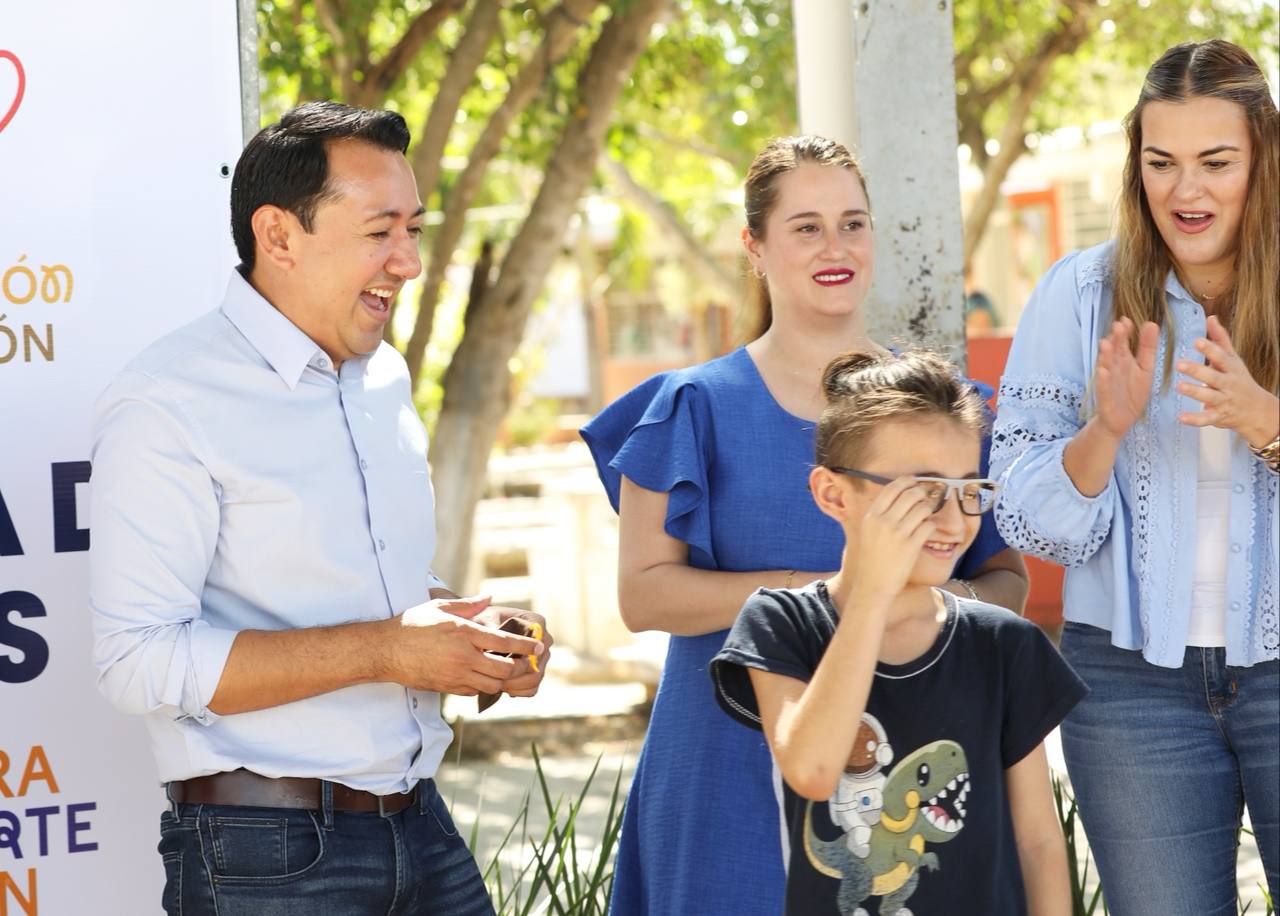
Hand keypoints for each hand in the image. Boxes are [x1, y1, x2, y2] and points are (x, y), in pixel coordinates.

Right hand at [383, 595, 546, 695]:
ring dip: (503, 680)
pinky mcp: (447, 688)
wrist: (386, 650)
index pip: (504, 641)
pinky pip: (475, 691)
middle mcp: (463, 655)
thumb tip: (489, 598)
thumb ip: (468, 605)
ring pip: (492, 684)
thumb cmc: (412, 625)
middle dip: (519, 667)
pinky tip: (486, 677)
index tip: (538, 646)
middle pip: (504, 668)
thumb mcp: (440, 608)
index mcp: (464, 632)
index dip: (525, 645)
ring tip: (509, 671)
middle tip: (526, 663)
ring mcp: (455, 674)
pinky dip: (485, 686)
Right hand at [846, 477, 937, 604]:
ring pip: (922, 508)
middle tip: (925, 497)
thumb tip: (898, 494)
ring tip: (926, 515)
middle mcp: (883, 522)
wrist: (873, 584)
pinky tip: (926, 530)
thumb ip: (879, 513)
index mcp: (871, 516)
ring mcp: (898, 534)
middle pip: (910, 494)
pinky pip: (928, 526)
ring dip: (928, 509)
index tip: (914, 481)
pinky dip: (930, 526)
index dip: (906, 481)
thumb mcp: (868, 531)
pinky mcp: (911, 546)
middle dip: (921, 493)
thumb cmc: (872, 558)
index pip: (892, 488)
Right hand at [1094, 318, 1158, 439]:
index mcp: (1124, 360)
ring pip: (1105, 366)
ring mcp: (1108, 382)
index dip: (1125, 332)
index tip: (1126, 320)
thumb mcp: (1145, 368)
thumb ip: (1147, 347)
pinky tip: (1103, 372)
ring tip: (1106, 344)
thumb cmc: (1133, 392)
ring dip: (1105, 356)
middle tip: (1118, 326)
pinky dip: (1102, 381)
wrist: (1122, 420)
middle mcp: (1113, 368)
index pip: (1123, 342)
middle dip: (1115, 339)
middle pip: (1114, 351)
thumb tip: (1151, 323)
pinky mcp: (1105, 397)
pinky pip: (1102, 388)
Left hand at [1177, 315, 1279, 447]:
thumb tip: (1211, 318)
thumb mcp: (1232, 359)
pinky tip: (1180, 417)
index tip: (1197, 341)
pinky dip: (1194, 419)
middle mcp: (1228, 384)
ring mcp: (1224, 400)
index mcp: (1230, 368)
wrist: (1256, 410)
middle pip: (1213, 376)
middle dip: (1197, 370)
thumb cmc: (1239, 380)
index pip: (1221, 357)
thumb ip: (1220, 340)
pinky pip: (1206, 419)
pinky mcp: (1219, 416)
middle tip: (1179, 364)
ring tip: (1179, 386)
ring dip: (1194, 391)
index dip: (1210, 349)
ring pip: (1209, 396)